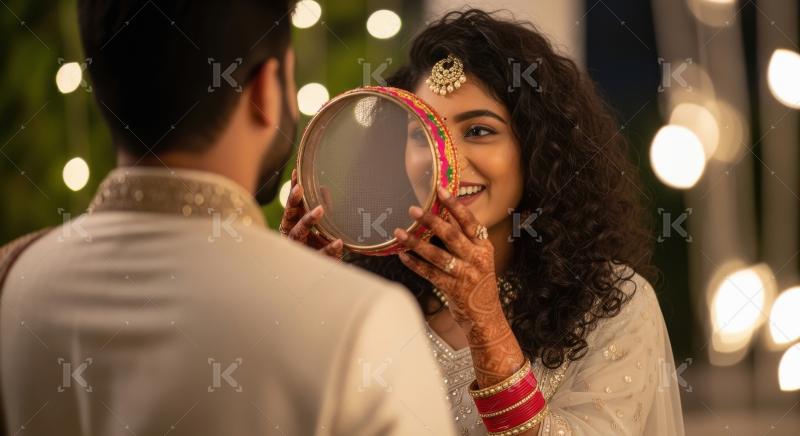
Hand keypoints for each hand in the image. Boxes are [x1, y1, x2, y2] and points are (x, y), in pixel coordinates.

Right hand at [279, 169, 343, 259]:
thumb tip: (324, 188)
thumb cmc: (318, 248)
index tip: (296, 175)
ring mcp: (299, 250)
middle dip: (293, 202)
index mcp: (292, 227)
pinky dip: (329, 248)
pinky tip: (338, 242)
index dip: (293, 192)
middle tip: (300, 188)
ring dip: (308, 220)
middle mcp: (292, 237)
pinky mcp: (312, 263)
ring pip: (298, 233)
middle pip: (289, 217)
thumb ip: (322, 208)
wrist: (322, 276)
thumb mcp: (321, 226)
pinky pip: (320, 255)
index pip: (291, 207)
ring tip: (320, 209)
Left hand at [394, 186, 524, 386]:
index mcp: (484, 247)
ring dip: (416, 242)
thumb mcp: (479, 258)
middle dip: (431, 220)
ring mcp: (465, 275)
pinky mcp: (453, 289)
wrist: (487, 317)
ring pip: (437, 254)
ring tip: (399, 232)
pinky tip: (402, 255)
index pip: (469, 221)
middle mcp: (476, 259)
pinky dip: (414, 264)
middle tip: (413, 209)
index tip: (440, 190)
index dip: (454, 205)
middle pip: (451, 235)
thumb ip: (466, 239)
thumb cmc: (479, 283)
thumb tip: (446, 215)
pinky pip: (429, 274)